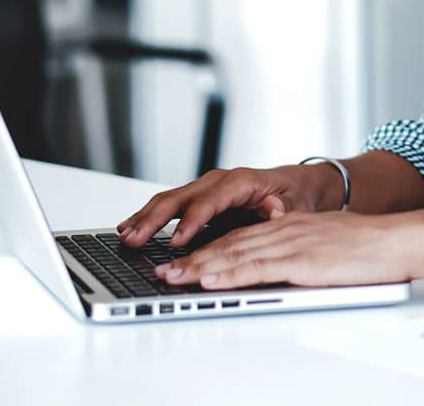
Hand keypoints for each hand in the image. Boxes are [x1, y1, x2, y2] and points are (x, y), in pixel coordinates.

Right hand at [117, 164, 339, 247]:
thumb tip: (274, 212)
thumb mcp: (296, 203)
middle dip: (155, 220)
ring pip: (169, 200)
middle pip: (180, 198)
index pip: (209, 201)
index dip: (191, 221)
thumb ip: (283, 209)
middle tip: (134, 240)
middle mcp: (218, 181)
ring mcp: (206, 189)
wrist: (298, 184)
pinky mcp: (199, 199)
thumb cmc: (295, 194)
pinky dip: (148, 215)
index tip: (176, 241)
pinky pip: (169, 205)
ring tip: (125, 236)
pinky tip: (129, 227)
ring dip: (145, 218)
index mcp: (240, 181)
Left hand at [155, 209, 423, 289]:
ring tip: (172, 276)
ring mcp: (293, 243)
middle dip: (193, 257)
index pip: (243, 236)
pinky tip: (209, 278)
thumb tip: (286, 270)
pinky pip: (257, 267)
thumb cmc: (372, 248)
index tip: (184, 259)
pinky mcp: (301, 260)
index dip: (210, 248)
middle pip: (231, 242)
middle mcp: (287, 229)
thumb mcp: (330, 245)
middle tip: (163, 269)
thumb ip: (304, 252)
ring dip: (199, 266)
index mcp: (293, 225)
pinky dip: (228, 272)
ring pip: (236, 253)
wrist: (398, 242)